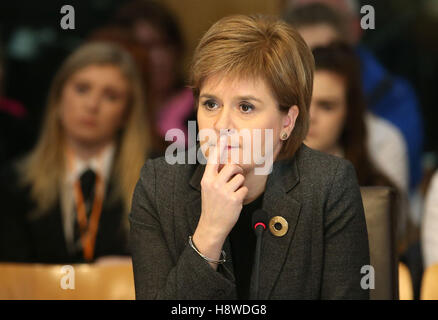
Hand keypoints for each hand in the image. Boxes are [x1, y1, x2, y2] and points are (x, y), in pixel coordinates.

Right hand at [192, 136, 247, 266]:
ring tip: (233, 193)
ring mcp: (224, 192)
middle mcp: (214, 184)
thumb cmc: (211, 206)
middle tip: (235, 177)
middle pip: (232, 166)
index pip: (213, 160)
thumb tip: (225, 163)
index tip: (224, 137)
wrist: (212, 226)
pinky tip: (235, 201)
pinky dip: (242, 194)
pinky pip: (244, 189)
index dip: (220, 148)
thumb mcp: (208, 189)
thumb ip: (214, 176)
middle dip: (237, 170)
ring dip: (239, 184)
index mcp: (207, 179)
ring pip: (240, 177)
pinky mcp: (234, 199)